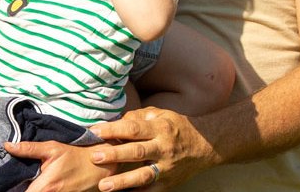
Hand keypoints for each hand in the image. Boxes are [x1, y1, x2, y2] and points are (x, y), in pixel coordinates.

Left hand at [3, 140, 114, 191]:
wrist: (99, 166)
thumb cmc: (74, 156)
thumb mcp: (51, 148)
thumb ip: (28, 149)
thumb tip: (7, 146)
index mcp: (46, 187)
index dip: (14, 189)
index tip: (7, 182)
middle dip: (21, 189)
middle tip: (17, 180)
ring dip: (31, 189)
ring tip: (27, 182)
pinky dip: (39, 190)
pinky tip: (38, 184)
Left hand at [89, 107, 214, 190]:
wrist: (204, 146)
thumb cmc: (176, 127)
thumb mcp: (160, 114)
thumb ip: (138, 116)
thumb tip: (117, 122)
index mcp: (160, 128)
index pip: (133, 128)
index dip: (113, 130)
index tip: (94, 131)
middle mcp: (163, 148)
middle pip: (136, 152)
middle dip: (114, 155)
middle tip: (95, 157)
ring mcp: (166, 168)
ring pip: (143, 175)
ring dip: (122, 181)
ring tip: (104, 185)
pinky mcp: (168, 182)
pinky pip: (150, 190)